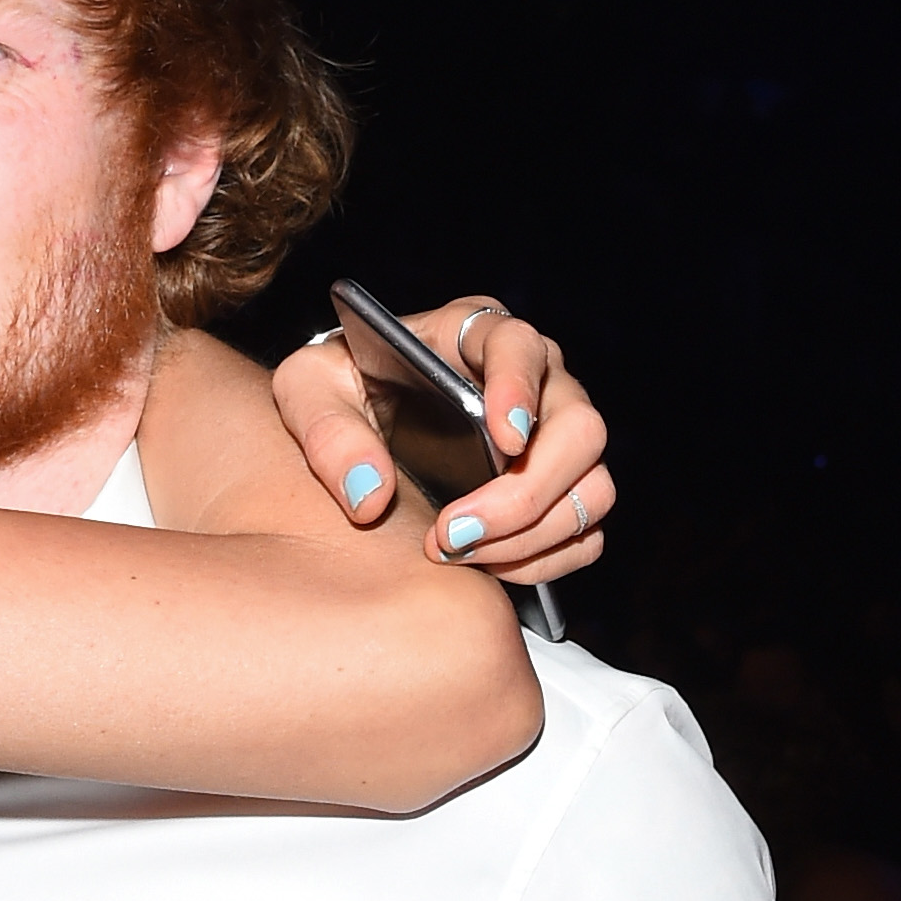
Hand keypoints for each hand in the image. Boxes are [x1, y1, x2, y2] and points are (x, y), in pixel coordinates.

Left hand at [274, 298, 614, 585]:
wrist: (356, 425)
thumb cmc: (339, 389)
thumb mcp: (308, 390)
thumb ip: (326, 431)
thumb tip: (369, 495)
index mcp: (476, 334)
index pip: (522, 346)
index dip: (522, 391)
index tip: (502, 437)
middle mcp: (536, 378)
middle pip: (580, 430)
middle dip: (523, 493)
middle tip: (452, 532)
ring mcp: (557, 436)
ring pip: (592, 488)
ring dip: (534, 535)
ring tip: (458, 555)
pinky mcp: (561, 489)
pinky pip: (586, 532)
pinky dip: (545, 559)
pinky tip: (486, 566)